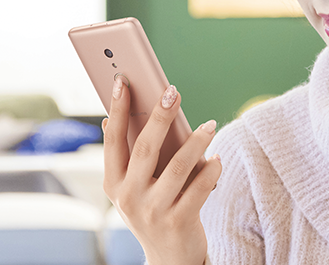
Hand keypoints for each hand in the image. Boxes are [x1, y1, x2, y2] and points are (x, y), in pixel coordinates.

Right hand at [102, 76, 222, 264]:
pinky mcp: (178, 222)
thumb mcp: (132, 187)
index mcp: (114, 183)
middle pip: (145, 147)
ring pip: (178, 167)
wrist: (169, 258)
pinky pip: (199, 189)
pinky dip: (211, 170)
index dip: (117, 109)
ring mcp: (153, 211)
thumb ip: (126, 157)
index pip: (113, 140)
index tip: (122, 81)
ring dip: (196, 142)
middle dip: (159, 116)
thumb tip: (110, 119)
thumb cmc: (152, 211)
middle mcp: (129, 197)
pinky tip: (217, 158)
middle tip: (172, 90)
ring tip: (210, 125)